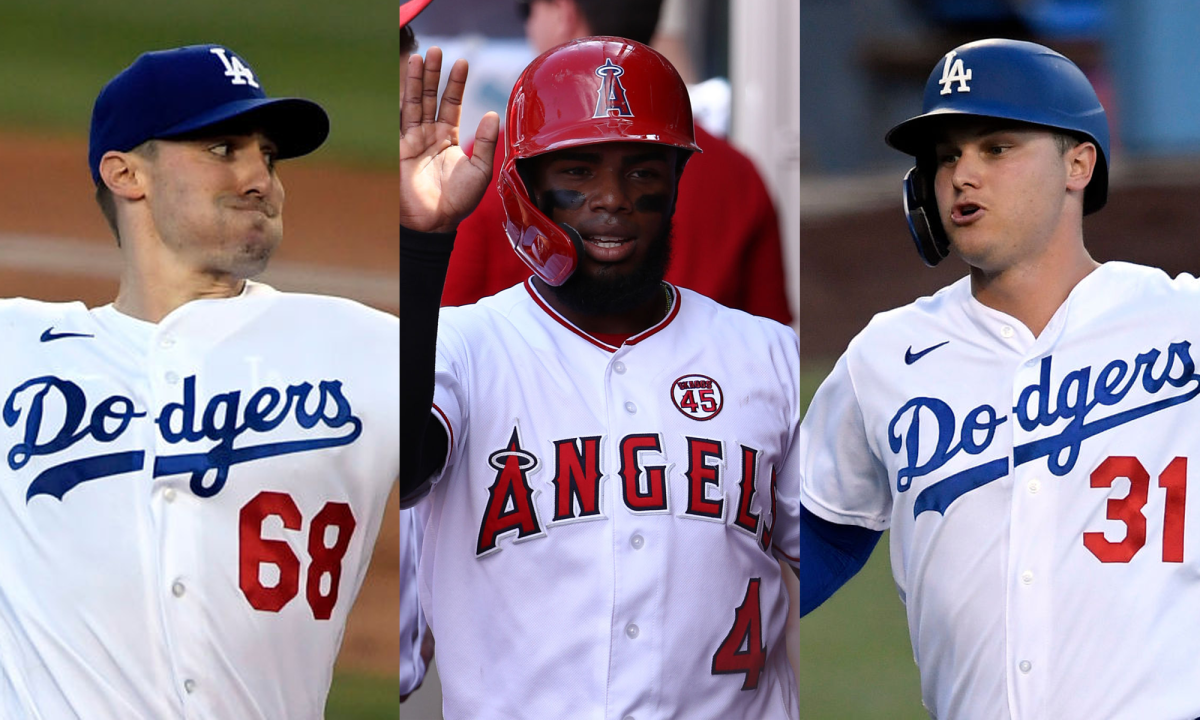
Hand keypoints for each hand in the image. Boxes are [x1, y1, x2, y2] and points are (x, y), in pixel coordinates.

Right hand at [401, 47, 499, 232]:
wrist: (435, 222)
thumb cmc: (458, 202)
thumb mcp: (481, 170)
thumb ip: (486, 143)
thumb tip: (494, 115)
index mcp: (448, 139)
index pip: (451, 104)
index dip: (455, 84)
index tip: (462, 62)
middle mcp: (429, 136)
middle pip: (429, 97)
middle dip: (432, 74)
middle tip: (436, 50)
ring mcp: (413, 141)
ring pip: (413, 103)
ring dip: (415, 80)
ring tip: (419, 56)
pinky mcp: (400, 149)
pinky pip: (400, 119)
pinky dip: (401, 100)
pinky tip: (403, 83)